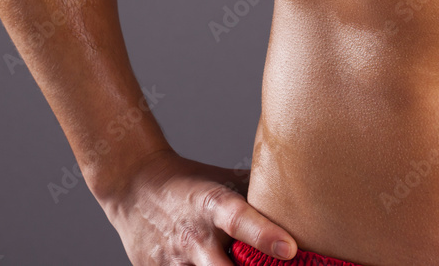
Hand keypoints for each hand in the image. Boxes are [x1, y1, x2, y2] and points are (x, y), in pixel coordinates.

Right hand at [97, 148, 297, 265]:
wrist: (133, 186)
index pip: (240, 219)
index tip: (291, 249)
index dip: (265, 235)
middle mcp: (194, 237)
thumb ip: (260, 195)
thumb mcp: (224, 181)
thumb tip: (305, 200)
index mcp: (212, 205)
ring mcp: (174, 262)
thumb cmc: (191, 183)